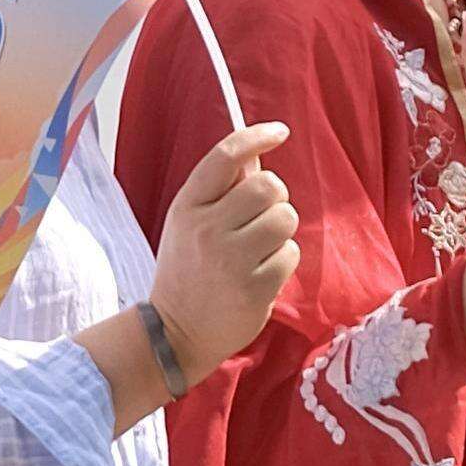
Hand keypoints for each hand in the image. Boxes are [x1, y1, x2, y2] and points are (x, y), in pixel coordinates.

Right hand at [147, 123, 300, 378]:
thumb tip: (256, 155)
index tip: (279, 131)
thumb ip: (218, 191)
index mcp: (187, 207)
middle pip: (268, 186)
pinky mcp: (254, 289)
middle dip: (274, 199)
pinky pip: (290, 254)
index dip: (255, 136)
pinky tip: (261, 275)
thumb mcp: (188, 224)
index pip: (224, 157)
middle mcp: (207, 229)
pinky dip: (283, 262)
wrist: (175, 333)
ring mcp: (231, 260)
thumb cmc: (188, 271)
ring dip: (280, 232)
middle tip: (260, 219)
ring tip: (258, 251)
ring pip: (285, 218)